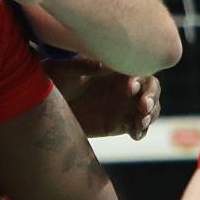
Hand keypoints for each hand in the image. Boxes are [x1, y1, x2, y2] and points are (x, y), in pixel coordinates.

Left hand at [47, 60, 161, 139]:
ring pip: (150, 109)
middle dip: (151, 97)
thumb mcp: (62, 69)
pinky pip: (138, 127)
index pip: (138, 70)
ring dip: (150, 115)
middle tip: (142, 107)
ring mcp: (125, 105)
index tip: (130, 87)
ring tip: (139, 122)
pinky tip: (135, 134)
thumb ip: (80, 65)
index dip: (139, 79)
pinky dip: (141, 130)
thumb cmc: (54, 78)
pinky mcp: (121, 123)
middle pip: (151, 89)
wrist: (48, 104)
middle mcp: (126, 85)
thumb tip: (101, 64)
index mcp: (117, 68)